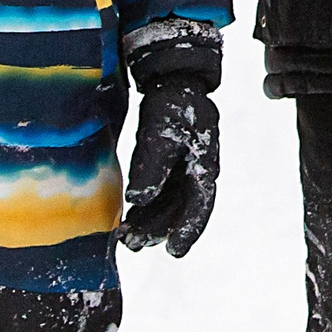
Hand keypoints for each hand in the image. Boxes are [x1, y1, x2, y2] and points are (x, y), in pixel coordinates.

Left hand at [117, 81, 218, 256]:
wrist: (173, 79)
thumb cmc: (172, 103)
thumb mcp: (159, 133)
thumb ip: (150, 168)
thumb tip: (138, 200)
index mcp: (205, 165)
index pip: (200, 206)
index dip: (188, 230)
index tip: (173, 251)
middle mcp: (198, 171)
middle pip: (180, 209)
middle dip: (158, 229)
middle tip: (133, 244)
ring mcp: (185, 167)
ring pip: (169, 203)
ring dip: (150, 220)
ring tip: (127, 236)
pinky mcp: (171, 162)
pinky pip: (160, 191)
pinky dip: (146, 205)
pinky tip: (130, 215)